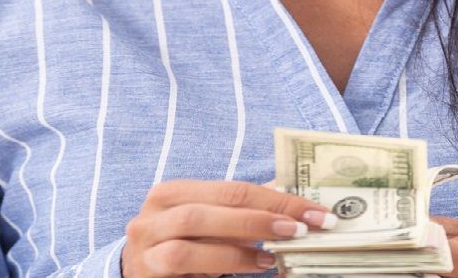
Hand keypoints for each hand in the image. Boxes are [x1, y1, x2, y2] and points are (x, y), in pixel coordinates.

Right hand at [123, 178, 334, 277]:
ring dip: (236, 248)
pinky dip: (220, 266)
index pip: (230, 189)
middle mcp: (151, 218)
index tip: (315, 213)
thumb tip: (293, 200)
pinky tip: (250, 269)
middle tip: (299, 229)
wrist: (143, 275)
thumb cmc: (184, 246)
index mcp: (170, 194)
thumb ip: (242, 211)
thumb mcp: (212, 223)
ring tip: (271, 256)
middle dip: (258, 218)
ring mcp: (144, 249)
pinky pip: (181, 266)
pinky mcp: (146, 275)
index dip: (276, 199)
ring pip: (187, 242)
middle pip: (207, 210)